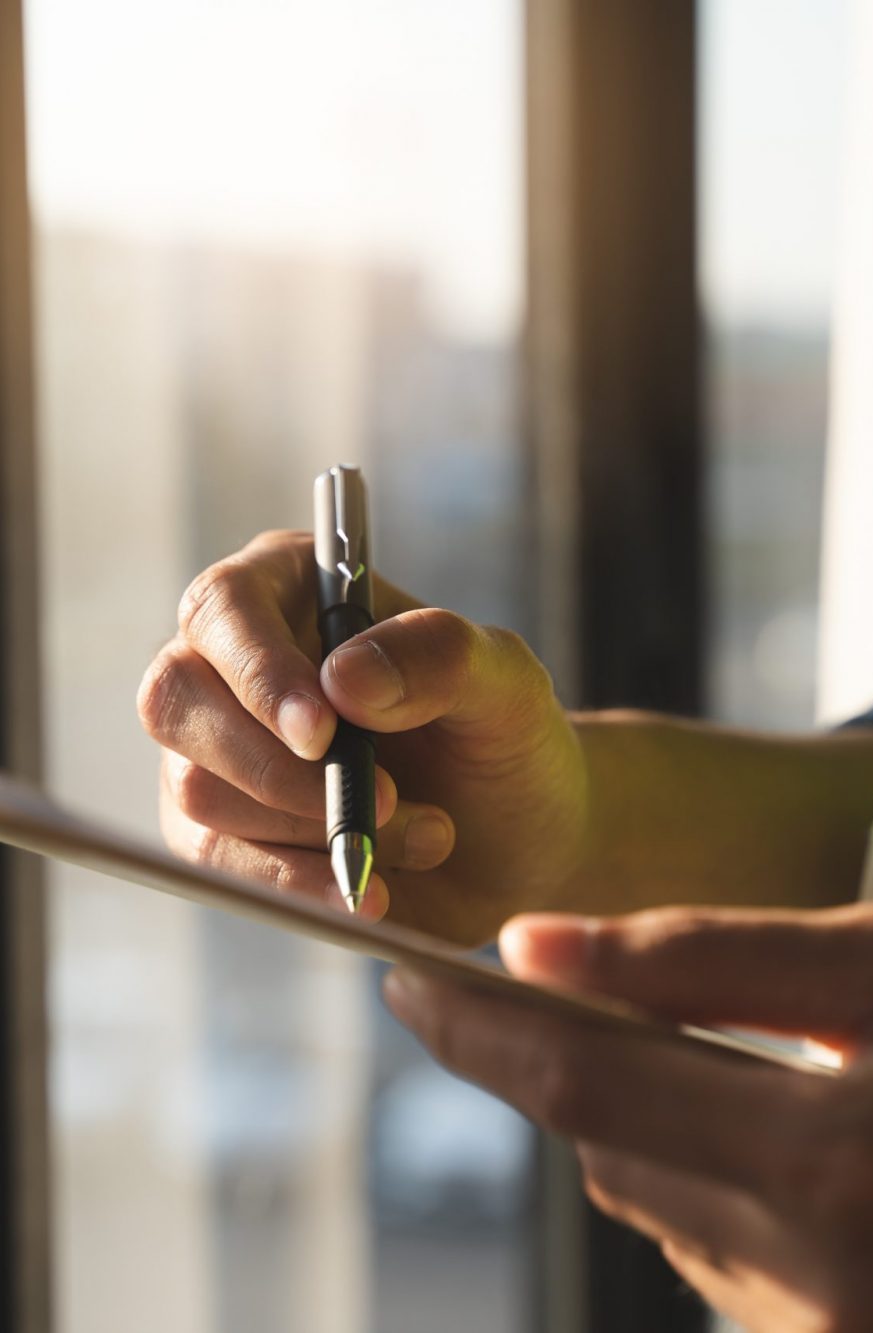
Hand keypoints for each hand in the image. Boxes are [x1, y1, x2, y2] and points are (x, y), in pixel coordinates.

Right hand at [137, 530, 587, 942]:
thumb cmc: (503, 735)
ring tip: (428, 833)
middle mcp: (234, 663)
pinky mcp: (221, 832)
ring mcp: (216, 750)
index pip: (224, 609)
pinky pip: (219, 863)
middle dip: (275, 768)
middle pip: (176, 701)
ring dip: (317, 828)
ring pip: (199, 792)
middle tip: (384, 799)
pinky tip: (369, 890)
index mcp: (291, 589)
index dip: (259, 672)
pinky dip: (296, 882)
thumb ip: (439, 658)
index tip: (322, 733)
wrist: (519, 838)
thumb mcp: (504, 682)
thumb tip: (344, 679)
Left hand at [384, 903, 872, 1331]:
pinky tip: (764, 1132)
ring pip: (647, 1202)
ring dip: (634, 1118)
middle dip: (552, 1060)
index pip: (585, 1085)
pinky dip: (699, 1176)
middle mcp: (812, 1282)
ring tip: (675, 1045)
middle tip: (503, 990)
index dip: (481, 1026)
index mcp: (825, 1164)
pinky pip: (709, 1250)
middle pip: (604, 1149)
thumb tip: (529, 947)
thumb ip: (710, 959)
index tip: (406, 977)